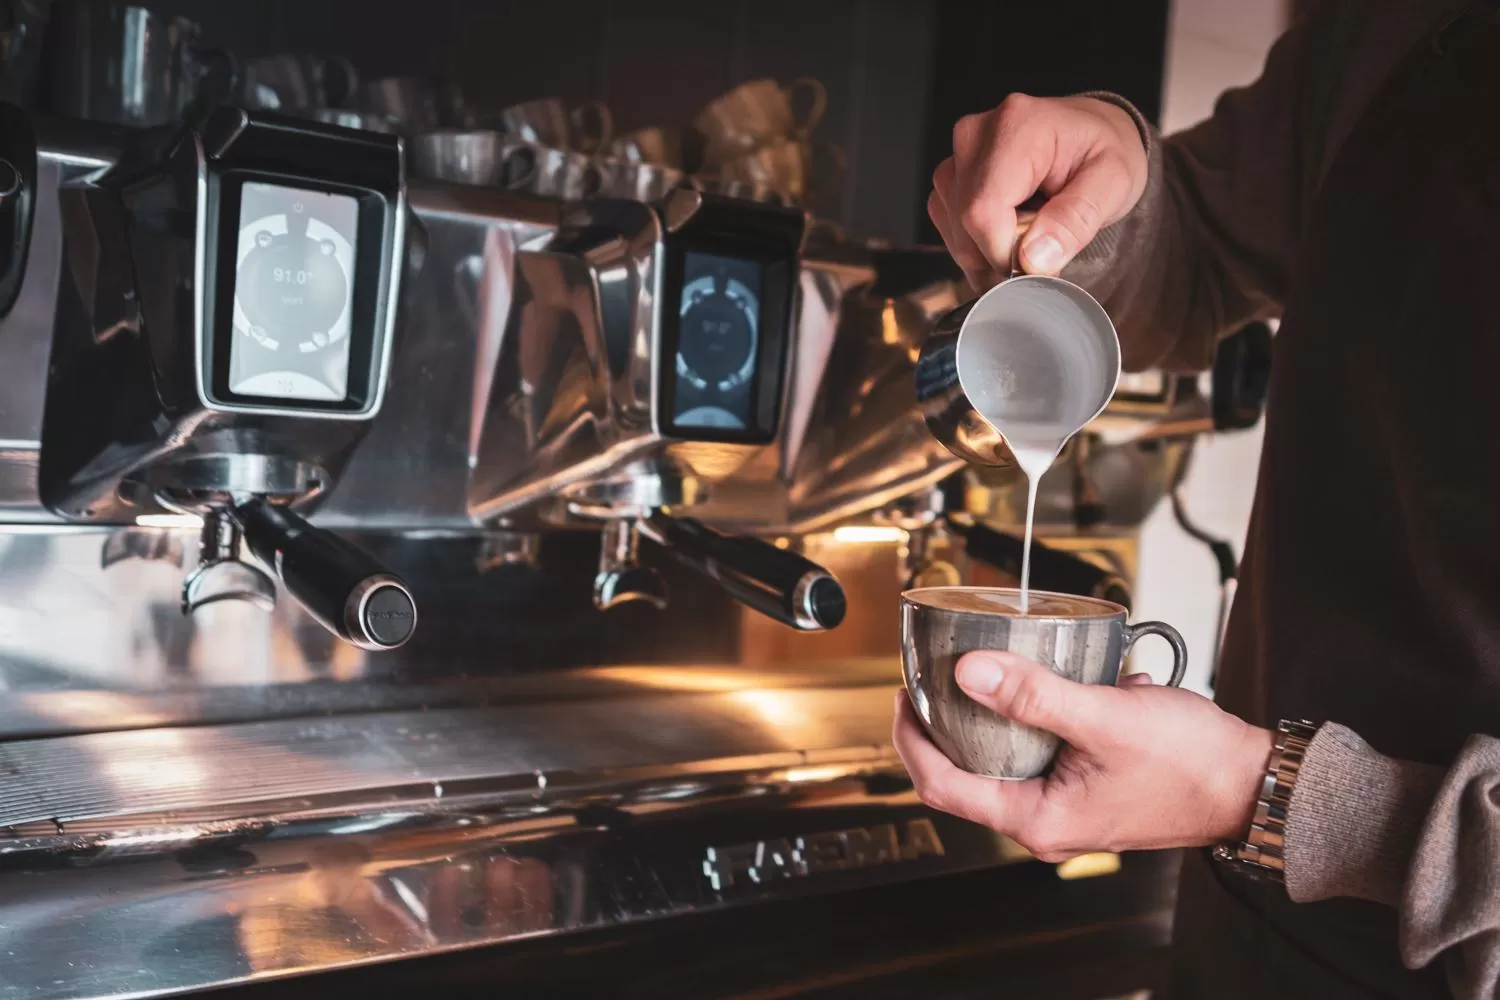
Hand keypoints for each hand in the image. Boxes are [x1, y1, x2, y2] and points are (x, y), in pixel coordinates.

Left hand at [892, 651, 1271, 860]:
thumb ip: (1034, 694)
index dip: (911, 739)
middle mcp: (1045, 823)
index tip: (904, 695)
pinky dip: (1035, 718)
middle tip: (933, 677)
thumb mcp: (1105, 717)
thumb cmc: (1193, 762)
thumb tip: (968, 672)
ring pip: (1001, 761)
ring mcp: (1065, 809)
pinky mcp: (1084, 790)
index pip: (941, 786)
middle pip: (963, 775)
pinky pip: (1038, 754)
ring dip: (992, 717)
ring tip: (986, 670)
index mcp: (1038, 819)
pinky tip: (1057, 683)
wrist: (1253, 783)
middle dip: (943, 725)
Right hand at [929, 95, 1148, 289]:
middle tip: (1045, 248)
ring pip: (954, 232)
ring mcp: (958, 155)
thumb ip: (1075, 221)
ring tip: (1030, 232)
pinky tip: (1010, 230)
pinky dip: (979, 245)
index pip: (982, 211)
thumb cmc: (1105, 151)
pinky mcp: (951, 176)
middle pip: (964, 225)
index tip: (1038, 266)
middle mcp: (975, 136)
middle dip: (1001, 256)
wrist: (1095, 132)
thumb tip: (1033, 259)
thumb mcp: (1114, 184)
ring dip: (990, 253)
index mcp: (1016, 127)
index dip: (1004, 254)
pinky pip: (950, 228)